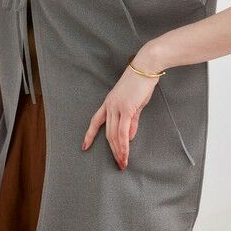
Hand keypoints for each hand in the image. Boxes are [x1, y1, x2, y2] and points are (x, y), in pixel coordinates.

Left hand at [81, 54, 161, 169]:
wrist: (146, 67)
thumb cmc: (141, 83)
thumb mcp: (135, 103)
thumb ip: (131, 121)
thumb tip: (129, 137)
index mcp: (109, 103)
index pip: (96, 121)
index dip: (90, 135)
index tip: (84, 146)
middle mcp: (110, 105)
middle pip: (107, 133)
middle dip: (112, 150)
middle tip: (119, 163)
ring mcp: (117, 106)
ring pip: (114, 134)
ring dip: (119, 150)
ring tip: (123, 162)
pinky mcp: (126, 108)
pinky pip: (123, 130)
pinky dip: (124, 143)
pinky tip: (126, 151)